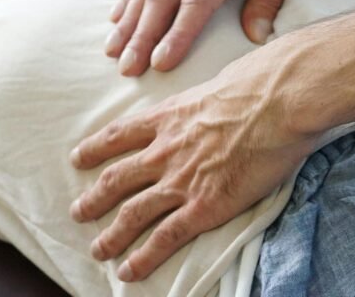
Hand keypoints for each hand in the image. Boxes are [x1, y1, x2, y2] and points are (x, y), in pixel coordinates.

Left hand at [69, 52, 319, 281]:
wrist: (276, 102)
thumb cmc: (255, 83)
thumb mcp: (213, 83)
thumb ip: (201, 101)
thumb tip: (211, 100)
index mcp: (166, 118)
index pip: (117, 135)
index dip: (94, 149)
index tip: (78, 158)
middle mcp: (164, 151)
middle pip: (117, 179)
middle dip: (94, 198)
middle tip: (78, 211)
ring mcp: (181, 180)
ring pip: (133, 213)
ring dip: (111, 235)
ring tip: (98, 249)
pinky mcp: (204, 206)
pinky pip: (165, 237)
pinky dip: (144, 257)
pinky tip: (129, 271)